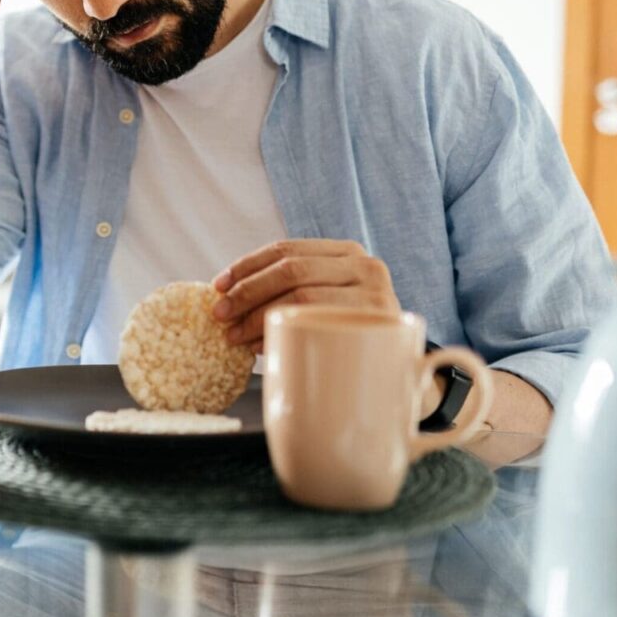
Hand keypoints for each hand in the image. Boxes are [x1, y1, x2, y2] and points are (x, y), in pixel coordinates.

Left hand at [211, 239, 398, 353]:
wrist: (399, 366)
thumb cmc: (347, 331)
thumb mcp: (325, 298)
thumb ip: (289, 288)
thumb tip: (226, 296)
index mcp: (346, 252)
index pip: (286, 249)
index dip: (247, 265)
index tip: (217, 286)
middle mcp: (365, 264)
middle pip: (290, 270)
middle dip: (247, 292)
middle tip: (219, 315)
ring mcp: (376, 293)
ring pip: (302, 295)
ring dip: (258, 316)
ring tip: (235, 336)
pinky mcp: (379, 322)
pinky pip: (319, 322)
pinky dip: (283, 333)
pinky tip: (264, 346)